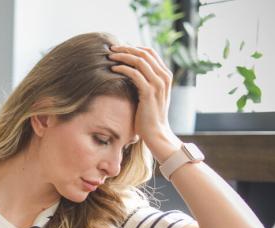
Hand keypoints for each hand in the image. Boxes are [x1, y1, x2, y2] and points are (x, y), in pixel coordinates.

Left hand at [107, 44, 180, 161]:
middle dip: (127, 48)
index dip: (134, 48)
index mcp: (165, 75)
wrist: (156, 133)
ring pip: (139, 61)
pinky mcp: (149, 92)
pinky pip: (135, 74)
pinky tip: (113, 69)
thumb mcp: (149, 95)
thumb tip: (129, 72)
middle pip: (145, 53)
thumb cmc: (149, 116)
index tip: (120, 48)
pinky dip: (123, 69)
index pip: (150, 53)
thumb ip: (144, 82)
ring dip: (123, 56)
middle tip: (112, 48)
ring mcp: (158, 84)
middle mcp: (164, 76)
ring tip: (110, 57)